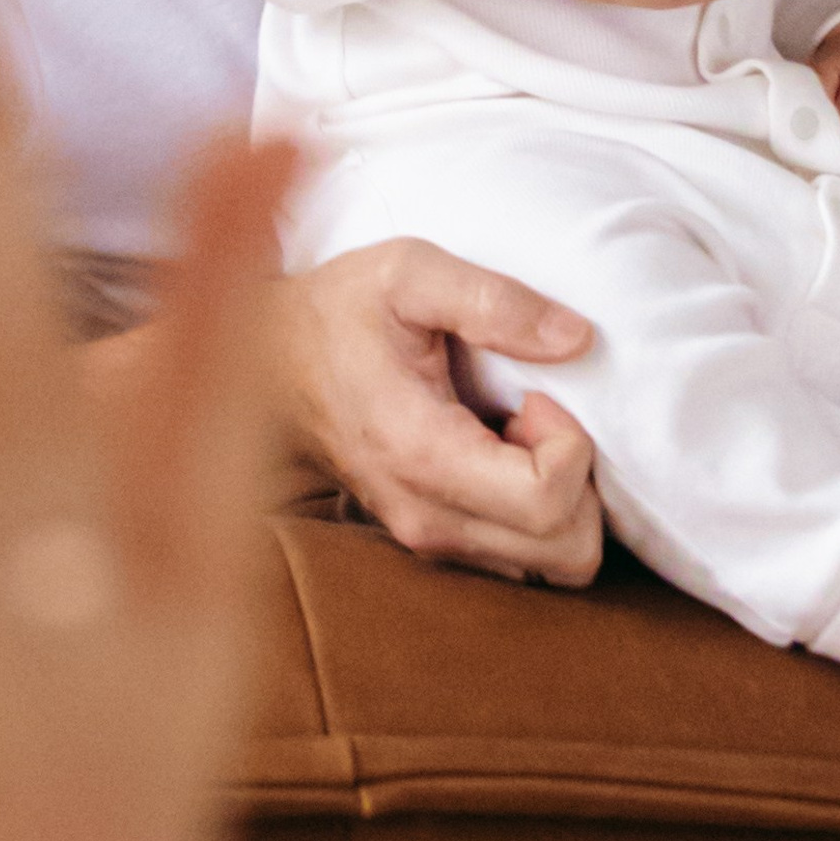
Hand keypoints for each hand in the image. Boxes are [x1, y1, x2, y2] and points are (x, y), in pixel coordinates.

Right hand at [275, 238, 603, 584]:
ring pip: (549, 567)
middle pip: (565, 555)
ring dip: (559, 500)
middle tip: (535, 417)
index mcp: (423, 456)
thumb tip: (577, 338)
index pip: (547, 503)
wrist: (260, 363)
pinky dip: (534, 514)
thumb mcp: (409, 272)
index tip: (538, 395)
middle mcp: (426, 518)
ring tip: (515, 433)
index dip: (572, 446)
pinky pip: (519, 559)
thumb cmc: (337, 312)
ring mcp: (426, 539)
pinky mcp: (429, 541)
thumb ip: (495, 300)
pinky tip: (498, 453)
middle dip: (580, 482)